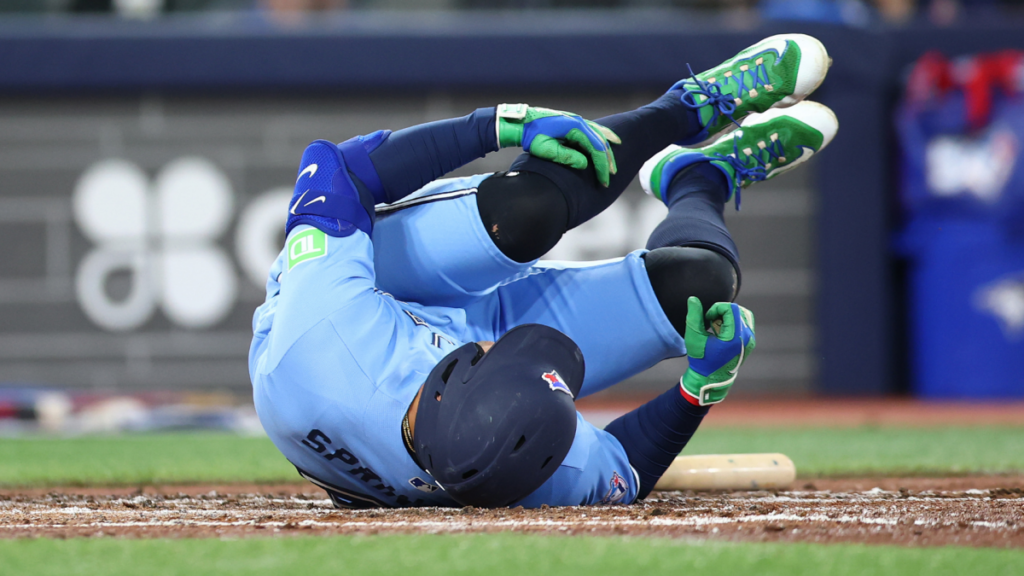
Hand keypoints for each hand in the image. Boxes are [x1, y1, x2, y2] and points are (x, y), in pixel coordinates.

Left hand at [496, 103, 620, 186]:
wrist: (521, 122)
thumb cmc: (531, 136)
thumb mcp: (546, 149)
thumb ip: (567, 157)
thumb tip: (585, 164)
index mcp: (575, 127)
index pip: (596, 148)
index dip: (602, 165)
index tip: (604, 180)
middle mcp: (579, 121)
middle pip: (601, 142)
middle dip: (607, 160)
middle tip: (610, 176)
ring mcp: (577, 120)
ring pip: (599, 135)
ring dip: (607, 150)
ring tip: (613, 163)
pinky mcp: (573, 122)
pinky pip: (594, 130)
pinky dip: (603, 137)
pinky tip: (610, 140)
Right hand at [681, 297, 754, 405]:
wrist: (711, 379)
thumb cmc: (701, 359)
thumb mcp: (694, 337)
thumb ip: (693, 316)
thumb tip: (693, 299)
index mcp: (735, 337)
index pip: (731, 308)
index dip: (716, 309)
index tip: (707, 320)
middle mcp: (747, 337)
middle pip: (737, 310)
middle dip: (721, 312)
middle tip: (710, 324)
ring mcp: (750, 340)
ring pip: (743, 314)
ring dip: (728, 316)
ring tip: (716, 328)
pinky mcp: (750, 342)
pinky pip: (745, 323)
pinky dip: (733, 322)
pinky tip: (722, 332)